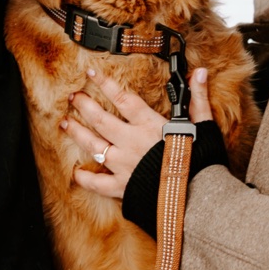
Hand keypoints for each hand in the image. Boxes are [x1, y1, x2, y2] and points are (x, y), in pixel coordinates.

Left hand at [62, 65, 212, 198]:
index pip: (123, 99)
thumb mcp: (203, 125)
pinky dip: (85, 179)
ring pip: (93, 145)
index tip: (90, 73)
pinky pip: (98, 184)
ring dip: (77, 133)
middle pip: (101, 119)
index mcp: (150, 126)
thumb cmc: (202, 160)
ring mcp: (124, 165)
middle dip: (84, 105)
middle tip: (72, 96)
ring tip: (64, 123)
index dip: (105, 84)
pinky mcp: (123, 187)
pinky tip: (75, 173)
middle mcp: (132, 142)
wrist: (200, 196)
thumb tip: (201, 73)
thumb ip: (198, 99)